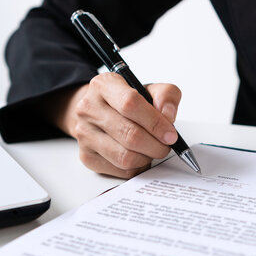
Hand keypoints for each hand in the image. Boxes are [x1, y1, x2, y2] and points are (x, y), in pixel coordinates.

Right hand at [52, 72, 180, 177]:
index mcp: (104, 85)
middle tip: (166, 145)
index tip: (171, 134)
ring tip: (152, 150)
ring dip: (147, 157)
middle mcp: (88, 108)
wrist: (99, 113)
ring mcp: (84, 134)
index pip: (131, 104)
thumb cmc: (127, 102)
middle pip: (130, 135)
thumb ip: (166, 95)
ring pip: (125, 157)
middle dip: (156, 145)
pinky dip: (137, 167)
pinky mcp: (87, 156)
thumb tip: (168, 115)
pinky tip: (140, 156)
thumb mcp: (149, 89)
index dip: (155, 122)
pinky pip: (120, 170)